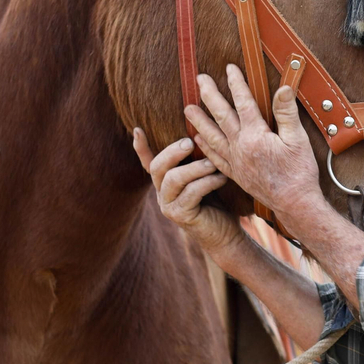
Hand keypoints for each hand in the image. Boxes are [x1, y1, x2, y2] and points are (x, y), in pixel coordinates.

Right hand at [132, 129, 242, 252]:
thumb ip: (198, 160)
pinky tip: (222, 178)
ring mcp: (169, 206)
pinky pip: (190, 193)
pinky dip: (207, 182)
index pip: (147, 163)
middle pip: (157, 167)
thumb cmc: (219, 202)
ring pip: (173, 179)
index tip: (137, 129)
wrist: (226, 234)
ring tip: (213, 164)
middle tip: (190, 142)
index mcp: (165, 182)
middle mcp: (162, 193)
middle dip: (172, 152)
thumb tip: (202, 133)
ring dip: (195, 168)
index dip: (141, 147)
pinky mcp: (181, 216)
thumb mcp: (207, 176)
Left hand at [187, 65, 323, 228]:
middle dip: (210, 95)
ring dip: (199, 120)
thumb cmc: (299, 172)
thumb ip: (287, 113)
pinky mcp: (236, 174)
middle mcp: (240, 147)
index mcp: (255, 135)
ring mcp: (235, 161)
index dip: (236, 83)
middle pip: (221, 115)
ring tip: (187, 108)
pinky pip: (215, 158)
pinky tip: (198, 140)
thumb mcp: (298, 139)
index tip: (229, 67)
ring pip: (212, 136)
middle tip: (199, 79)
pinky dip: (205, 147)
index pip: (243, 102)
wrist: (294, 204)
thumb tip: (283, 88)